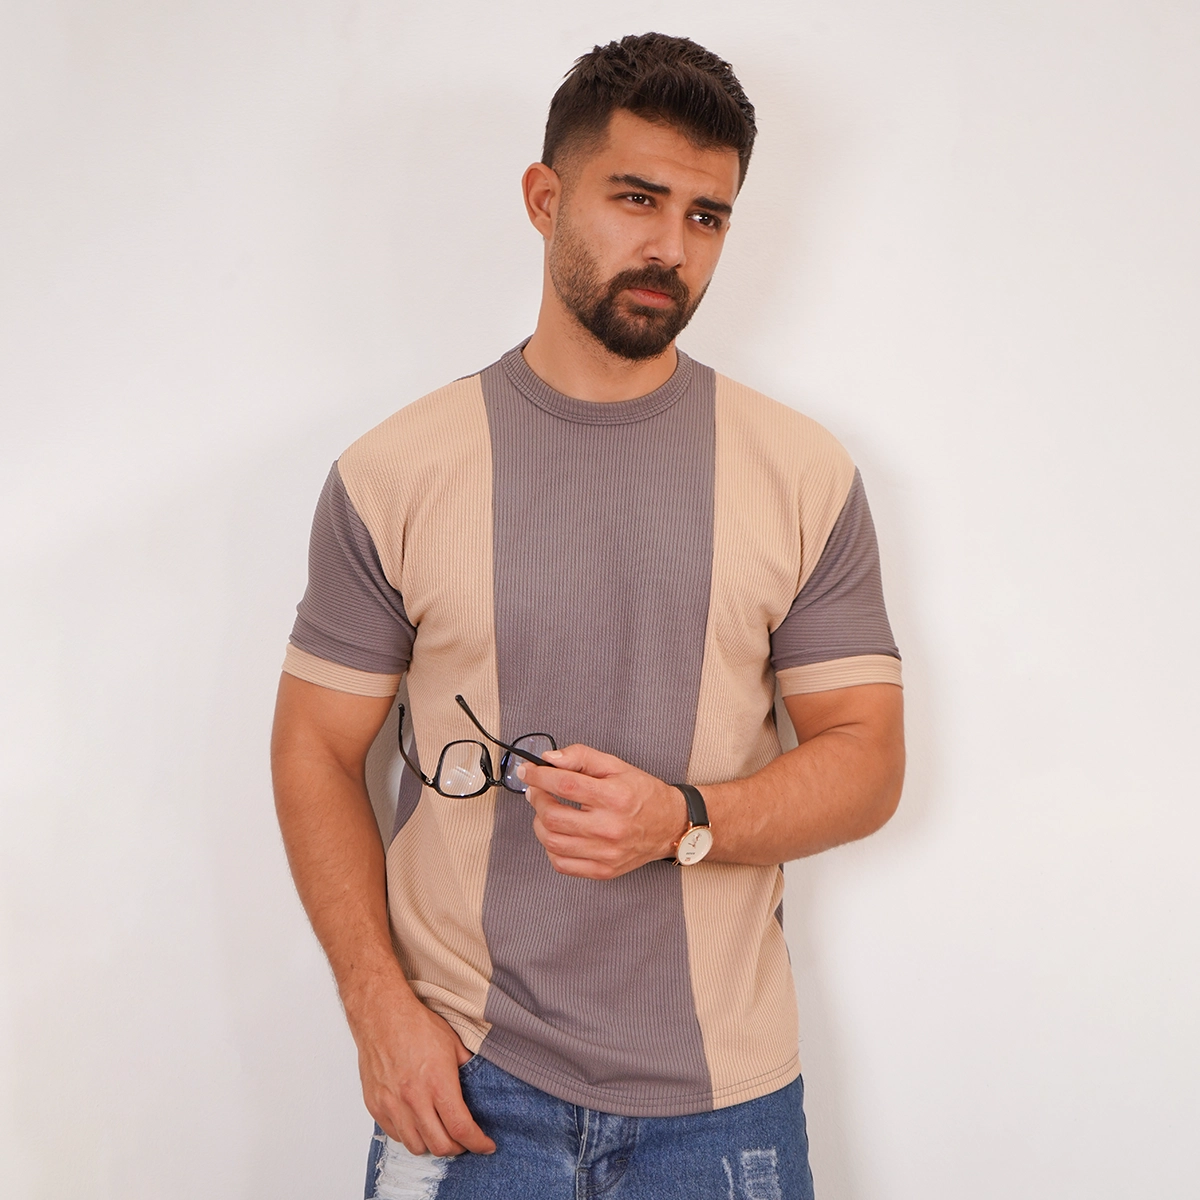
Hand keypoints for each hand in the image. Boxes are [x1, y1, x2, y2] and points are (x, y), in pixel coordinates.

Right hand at [345, 977, 495, 1156]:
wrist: (381, 1015)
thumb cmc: (416, 1025)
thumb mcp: (453, 1043)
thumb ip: (467, 1068)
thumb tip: (481, 1082)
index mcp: (438, 1083)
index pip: (461, 1128)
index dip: (478, 1142)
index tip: (486, 1145)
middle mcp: (414, 1099)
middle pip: (440, 1146)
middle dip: (457, 1148)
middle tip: (464, 1139)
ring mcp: (392, 1105)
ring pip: (416, 1146)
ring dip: (432, 1144)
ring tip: (440, 1131)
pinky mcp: (376, 1106)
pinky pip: (396, 1134)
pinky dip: (410, 1134)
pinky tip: (418, 1121)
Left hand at [518, 744, 687, 878]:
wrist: (670, 825)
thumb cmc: (642, 794)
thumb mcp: (616, 765)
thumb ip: (582, 757)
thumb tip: (550, 759)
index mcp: (615, 797)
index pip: (565, 785)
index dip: (539, 776)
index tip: (528, 771)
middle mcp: (610, 828)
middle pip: (553, 816)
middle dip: (536, 799)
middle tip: (536, 790)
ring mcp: (606, 853)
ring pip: (552, 841)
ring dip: (540, 822)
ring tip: (546, 810)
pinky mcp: (603, 870)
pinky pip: (561, 864)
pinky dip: (550, 847)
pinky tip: (558, 832)